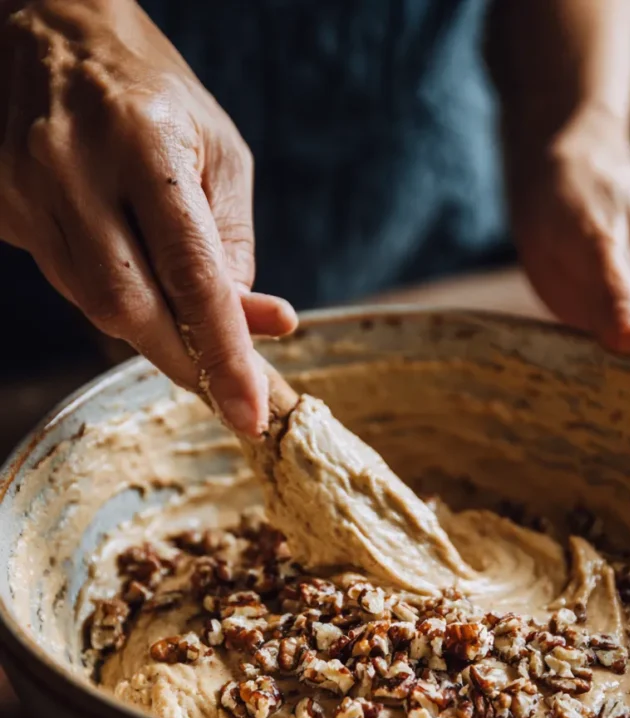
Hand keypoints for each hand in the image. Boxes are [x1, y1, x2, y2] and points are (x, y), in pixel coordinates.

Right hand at [0, 0, 296, 433]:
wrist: (52, 31)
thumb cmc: (154, 94)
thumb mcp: (218, 153)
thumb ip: (231, 245)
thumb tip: (251, 328)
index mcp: (143, 145)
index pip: (190, 276)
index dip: (223, 353)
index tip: (250, 412)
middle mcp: (72, 169)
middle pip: (130, 308)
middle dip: (184, 359)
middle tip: (227, 388)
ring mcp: (25, 189)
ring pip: (94, 305)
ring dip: (151, 331)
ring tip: (188, 322)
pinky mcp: (2, 206)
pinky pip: (67, 283)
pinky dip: (113, 298)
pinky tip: (134, 276)